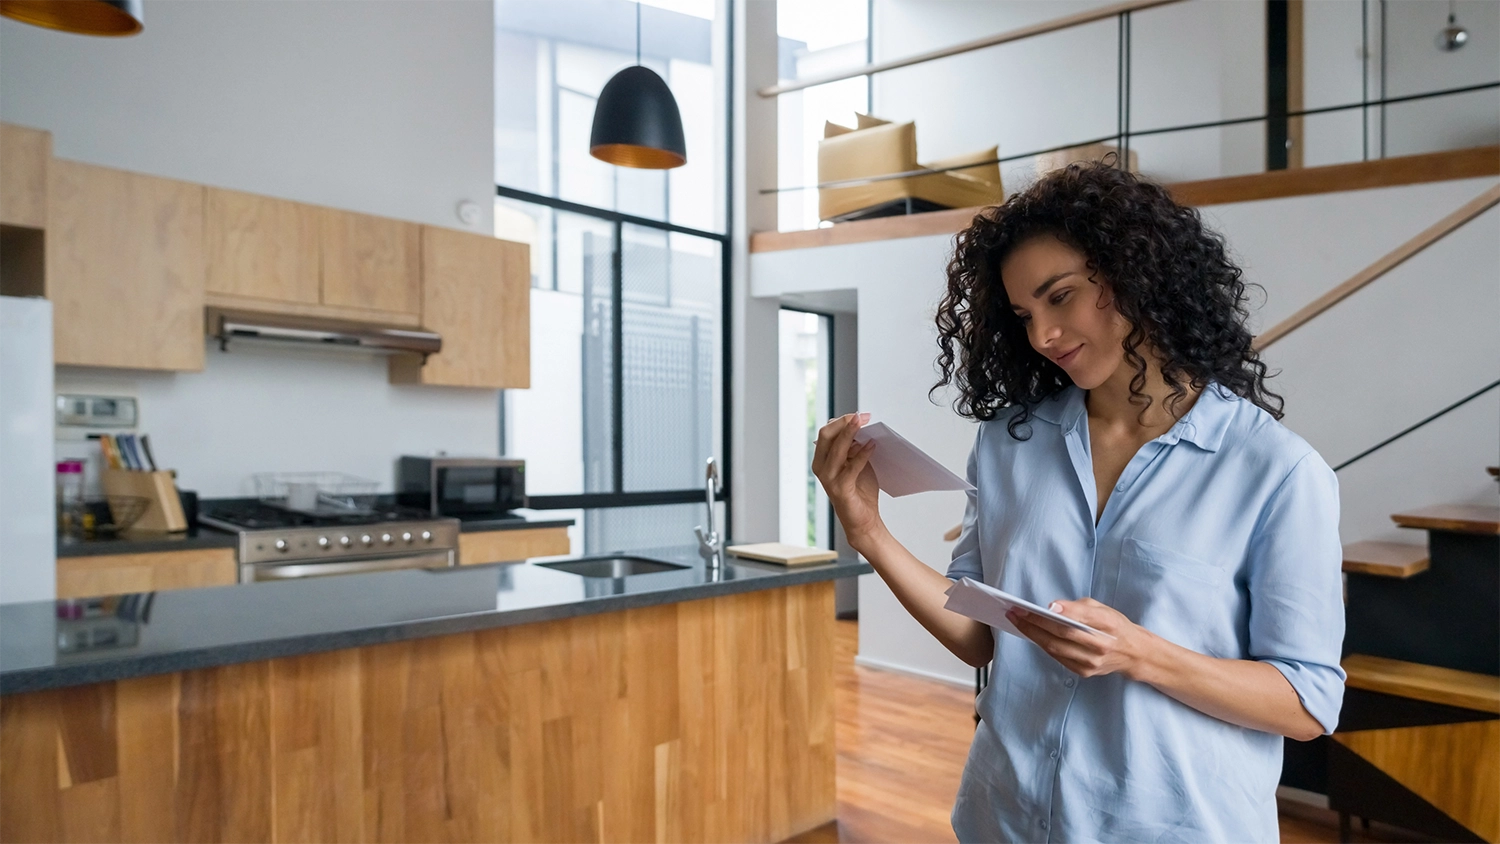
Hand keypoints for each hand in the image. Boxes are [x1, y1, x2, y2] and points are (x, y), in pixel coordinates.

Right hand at [811, 413, 882, 545]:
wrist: (863, 520)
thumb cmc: (860, 491)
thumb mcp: (856, 462)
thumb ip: (853, 447)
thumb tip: (859, 427)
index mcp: (821, 459)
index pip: (826, 432)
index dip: (842, 420)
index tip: (859, 414)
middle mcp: (821, 468)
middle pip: (826, 435)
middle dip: (845, 422)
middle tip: (863, 415)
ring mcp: (828, 478)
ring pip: (837, 448)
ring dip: (851, 432)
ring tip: (865, 423)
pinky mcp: (840, 488)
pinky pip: (852, 466)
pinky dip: (863, 454)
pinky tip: (872, 445)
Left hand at [1007, 598, 1156, 679]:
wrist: (1133, 653)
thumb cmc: (1115, 626)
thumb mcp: (1103, 609)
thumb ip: (1079, 607)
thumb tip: (1053, 607)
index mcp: (1108, 624)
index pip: (1075, 620)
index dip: (1053, 614)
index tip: (1032, 607)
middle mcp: (1100, 646)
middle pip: (1060, 636)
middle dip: (1034, 624)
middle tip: (1014, 613)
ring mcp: (1092, 663)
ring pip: (1055, 649)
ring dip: (1033, 635)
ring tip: (1017, 621)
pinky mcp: (1085, 672)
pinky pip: (1058, 658)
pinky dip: (1043, 645)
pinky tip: (1031, 634)